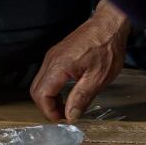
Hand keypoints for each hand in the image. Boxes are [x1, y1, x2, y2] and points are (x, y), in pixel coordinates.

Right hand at [29, 1, 131, 121]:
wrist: (109, 24)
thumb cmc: (107, 48)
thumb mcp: (98, 78)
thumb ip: (81, 98)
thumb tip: (70, 116)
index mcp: (59, 66)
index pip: (41, 95)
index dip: (49, 111)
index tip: (62, 120)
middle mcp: (50, 60)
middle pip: (36, 90)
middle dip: (46, 106)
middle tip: (63, 116)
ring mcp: (52, 56)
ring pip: (40, 82)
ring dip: (49, 98)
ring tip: (66, 107)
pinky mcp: (57, 54)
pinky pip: (47, 75)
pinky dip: (52, 88)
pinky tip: (67, 93)